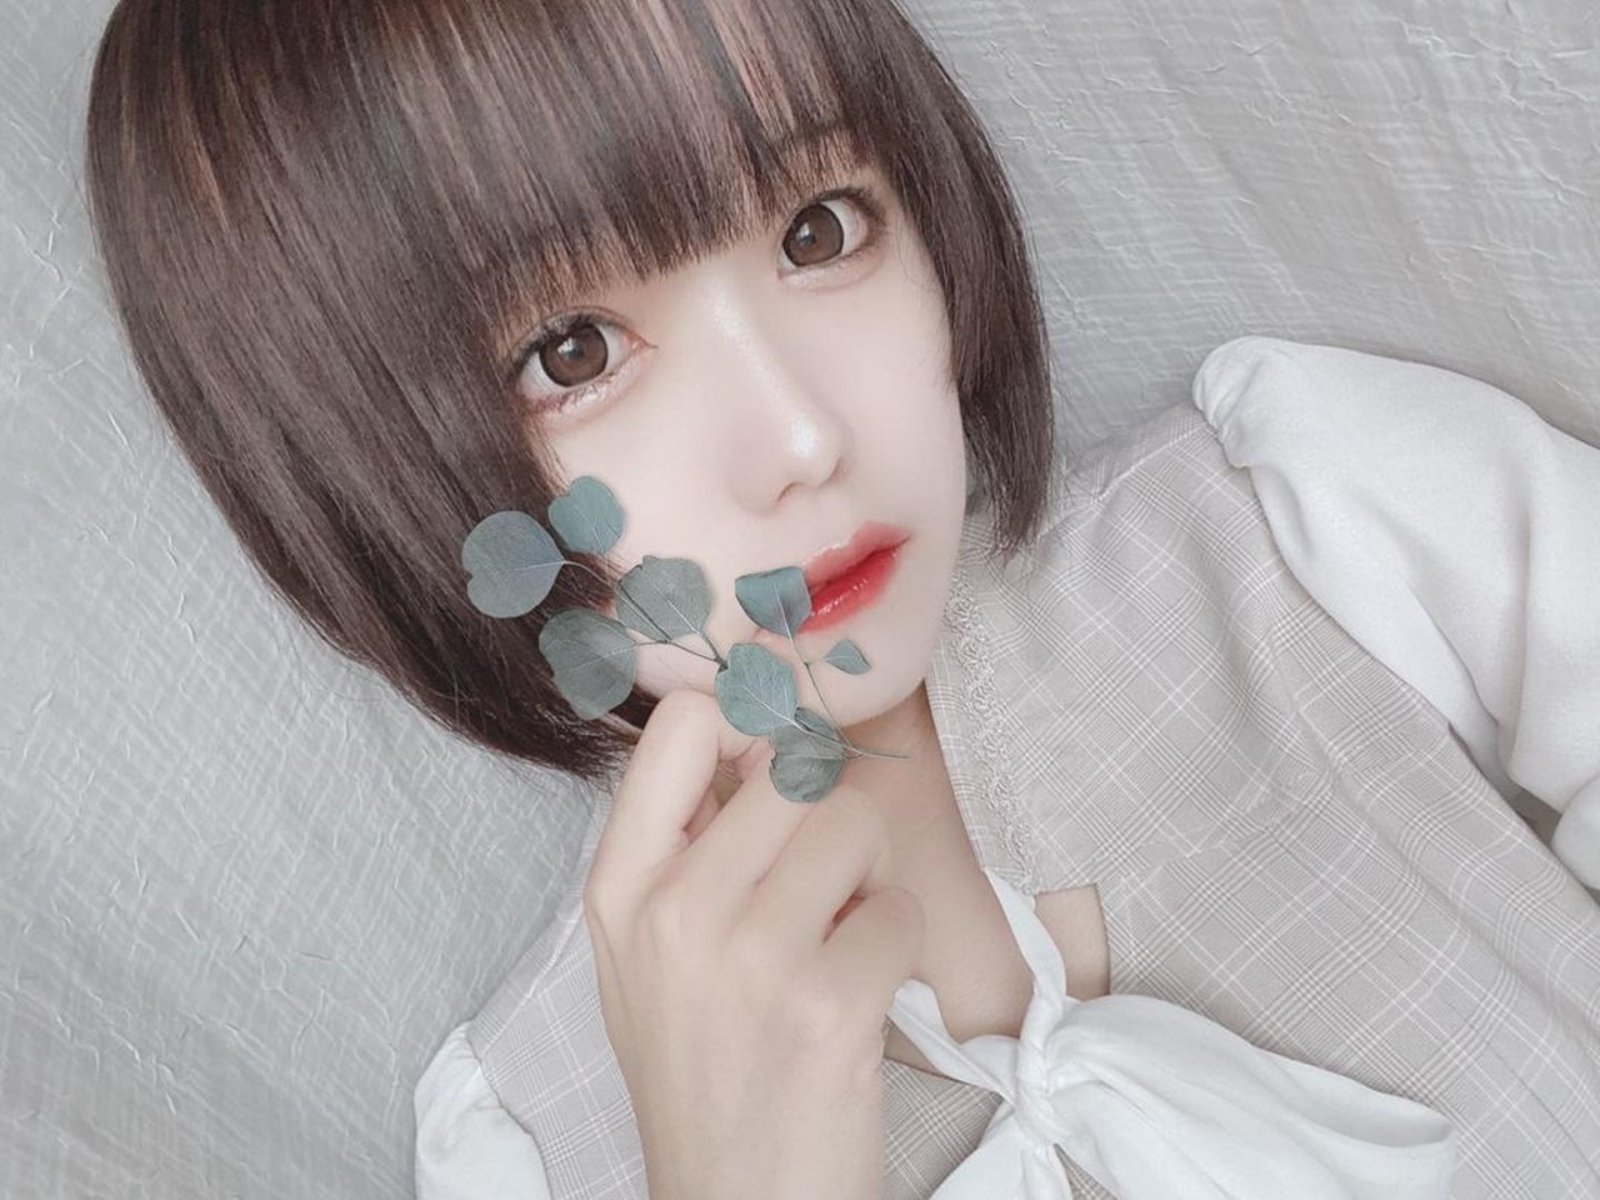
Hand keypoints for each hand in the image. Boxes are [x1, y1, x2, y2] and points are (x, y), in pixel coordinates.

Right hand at [583, 689, 922, 1199]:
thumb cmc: (702, 1069)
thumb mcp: (645, 952)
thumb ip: (683, 845)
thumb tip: (755, 728)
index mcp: (620, 888)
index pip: (680, 725)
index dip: (748, 722)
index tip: (776, 755)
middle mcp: (673, 912)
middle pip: (791, 769)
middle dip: (826, 815)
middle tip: (822, 875)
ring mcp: (750, 958)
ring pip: (854, 825)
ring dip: (867, 879)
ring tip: (837, 939)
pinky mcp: (828, 1006)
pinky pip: (900, 910)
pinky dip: (896, 947)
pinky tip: (859, 995)